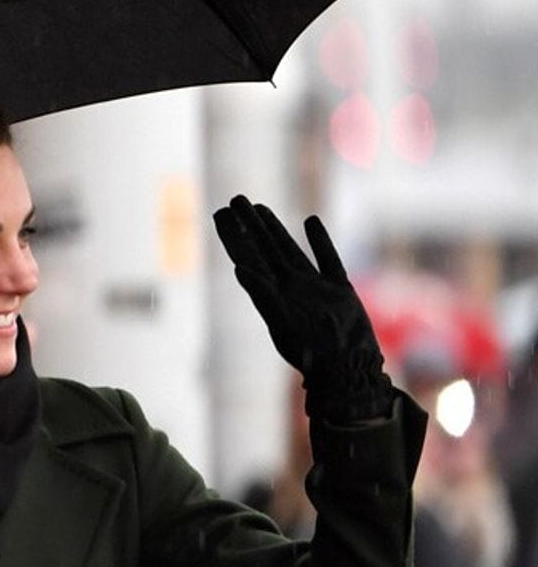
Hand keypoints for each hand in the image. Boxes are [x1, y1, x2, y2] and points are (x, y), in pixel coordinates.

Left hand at [212, 195, 390, 423]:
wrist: (346, 367)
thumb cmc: (312, 352)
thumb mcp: (282, 324)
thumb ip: (263, 296)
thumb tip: (239, 269)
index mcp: (271, 294)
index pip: (247, 257)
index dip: (232, 236)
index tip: (219, 214)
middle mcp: (289, 287)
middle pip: (263, 248)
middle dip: (248, 225)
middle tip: (235, 200)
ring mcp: (313, 286)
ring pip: (289, 249)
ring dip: (274, 229)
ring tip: (259, 208)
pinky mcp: (339, 289)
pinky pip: (327, 258)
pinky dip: (319, 240)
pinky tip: (310, 221)